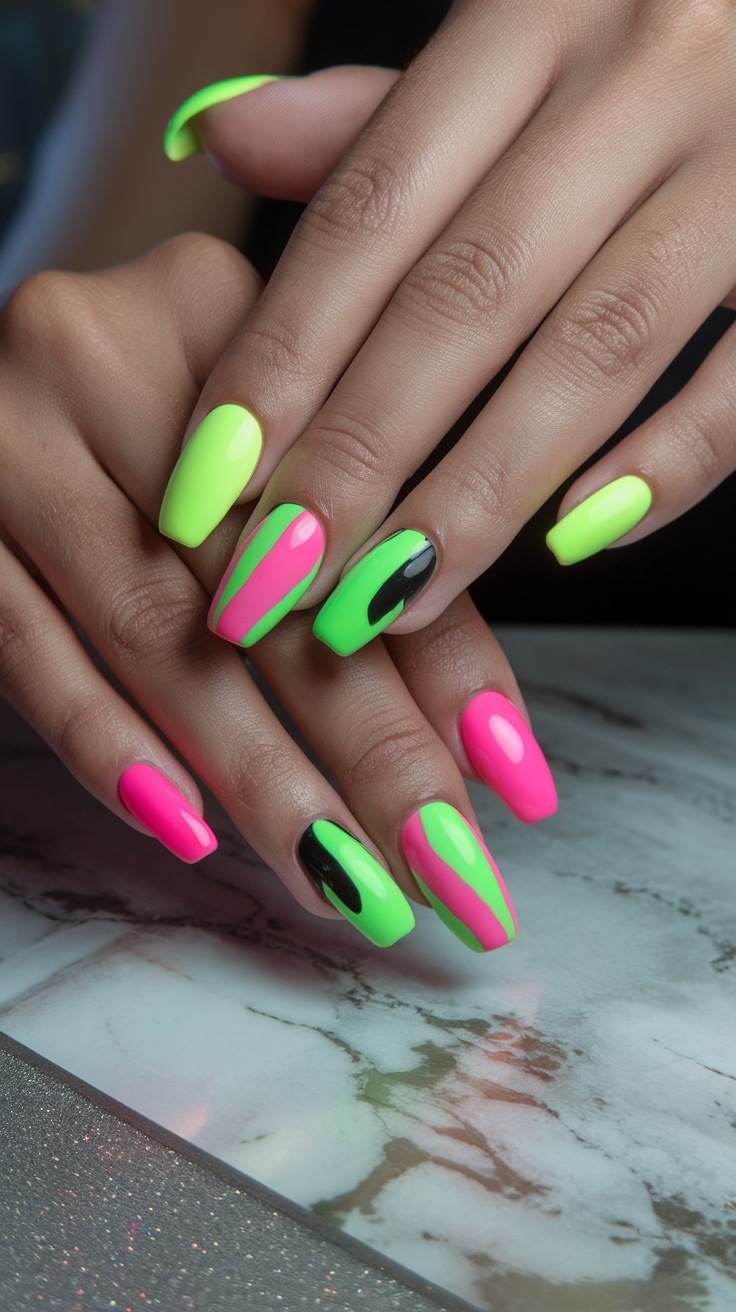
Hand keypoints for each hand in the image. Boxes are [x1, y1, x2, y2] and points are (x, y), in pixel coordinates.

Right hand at [0, 231, 556, 953]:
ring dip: (256, 773)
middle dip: (370, 748)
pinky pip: (25, 646)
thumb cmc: (143, 420)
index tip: (512, 787)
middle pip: (267, 581)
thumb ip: (367, 558)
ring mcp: (12, 433)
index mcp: (229, 312)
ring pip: (154, 630)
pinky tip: (187, 825)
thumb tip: (482, 742)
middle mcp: (111, 351)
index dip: (448, 660)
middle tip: (443, 870)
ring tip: (342, 883)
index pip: (363, 511)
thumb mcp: (257, 445)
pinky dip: (110, 744)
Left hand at [160, 3, 735, 654]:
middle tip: (281, 574)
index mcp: (533, 15)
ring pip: (595, 349)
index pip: (370, 212)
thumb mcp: (511, 32)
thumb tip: (220, 136)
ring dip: (481, 490)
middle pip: (467, 295)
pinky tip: (576, 542)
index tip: (209, 482)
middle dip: (360, 453)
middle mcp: (641, 72)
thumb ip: (375, 109)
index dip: (282, 356)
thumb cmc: (643, 28)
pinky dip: (668, 466)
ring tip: (392, 594)